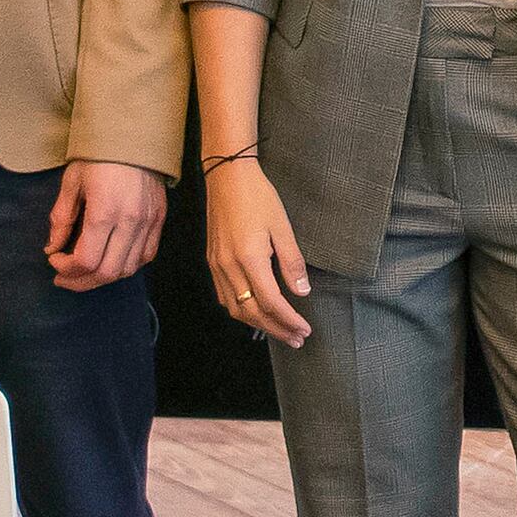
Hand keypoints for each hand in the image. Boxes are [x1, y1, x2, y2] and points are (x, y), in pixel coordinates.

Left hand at [51, 160, 167, 291]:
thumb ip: (61, 218)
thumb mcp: (72, 182)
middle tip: (65, 277)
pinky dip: (127, 266)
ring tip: (86, 273)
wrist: (135, 134)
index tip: (54, 260)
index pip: (86, 260)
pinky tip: (112, 261)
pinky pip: (146, 255)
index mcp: (105, 211)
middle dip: (81, 281)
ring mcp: (148, 222)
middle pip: (107, 272)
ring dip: (104, 277)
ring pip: (128, 269)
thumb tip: (52, 247)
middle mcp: (130, 221)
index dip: (66, 269)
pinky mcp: (159, 219)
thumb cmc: (99, 155)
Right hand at [202, 156, 312, 344]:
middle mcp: (228, 267)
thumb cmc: (258, 196)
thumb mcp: (282, 227)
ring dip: (258, 324)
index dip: (289, 320)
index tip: (305, 330)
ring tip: (279, 330)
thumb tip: (302, 292)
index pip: (271, 302)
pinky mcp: (212, 261)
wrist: (227, 177)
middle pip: (252, 312)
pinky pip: (224, 296)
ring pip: (235, 308)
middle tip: (296, 339)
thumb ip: (292, 262)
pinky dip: (240, 310)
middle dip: (276, 329)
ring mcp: (216, 265)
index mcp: (249, 259)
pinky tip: (254, 311)